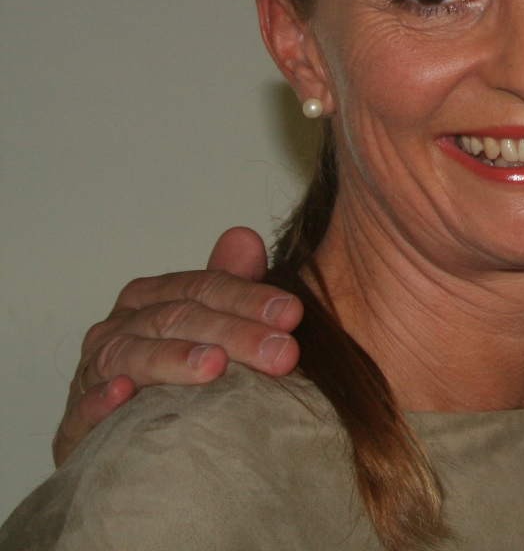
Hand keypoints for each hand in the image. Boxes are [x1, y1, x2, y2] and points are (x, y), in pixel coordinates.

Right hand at [53, 227, 303, 465]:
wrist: (129, 440)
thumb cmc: (178, 373)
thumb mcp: (211, 326)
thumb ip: (230, 283)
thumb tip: (245, 237)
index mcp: (150, 299)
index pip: (203, 288)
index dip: (249, 298)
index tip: (292, 314)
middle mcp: (118, 328)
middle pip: (178, 319)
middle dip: (234, 334)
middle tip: (281, 353)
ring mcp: (93, 373)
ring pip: (132, 355)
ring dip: (173, 359)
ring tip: (214, 366)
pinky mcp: (76, 423)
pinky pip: (84, 408)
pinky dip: (101, 400)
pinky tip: (124, 395)